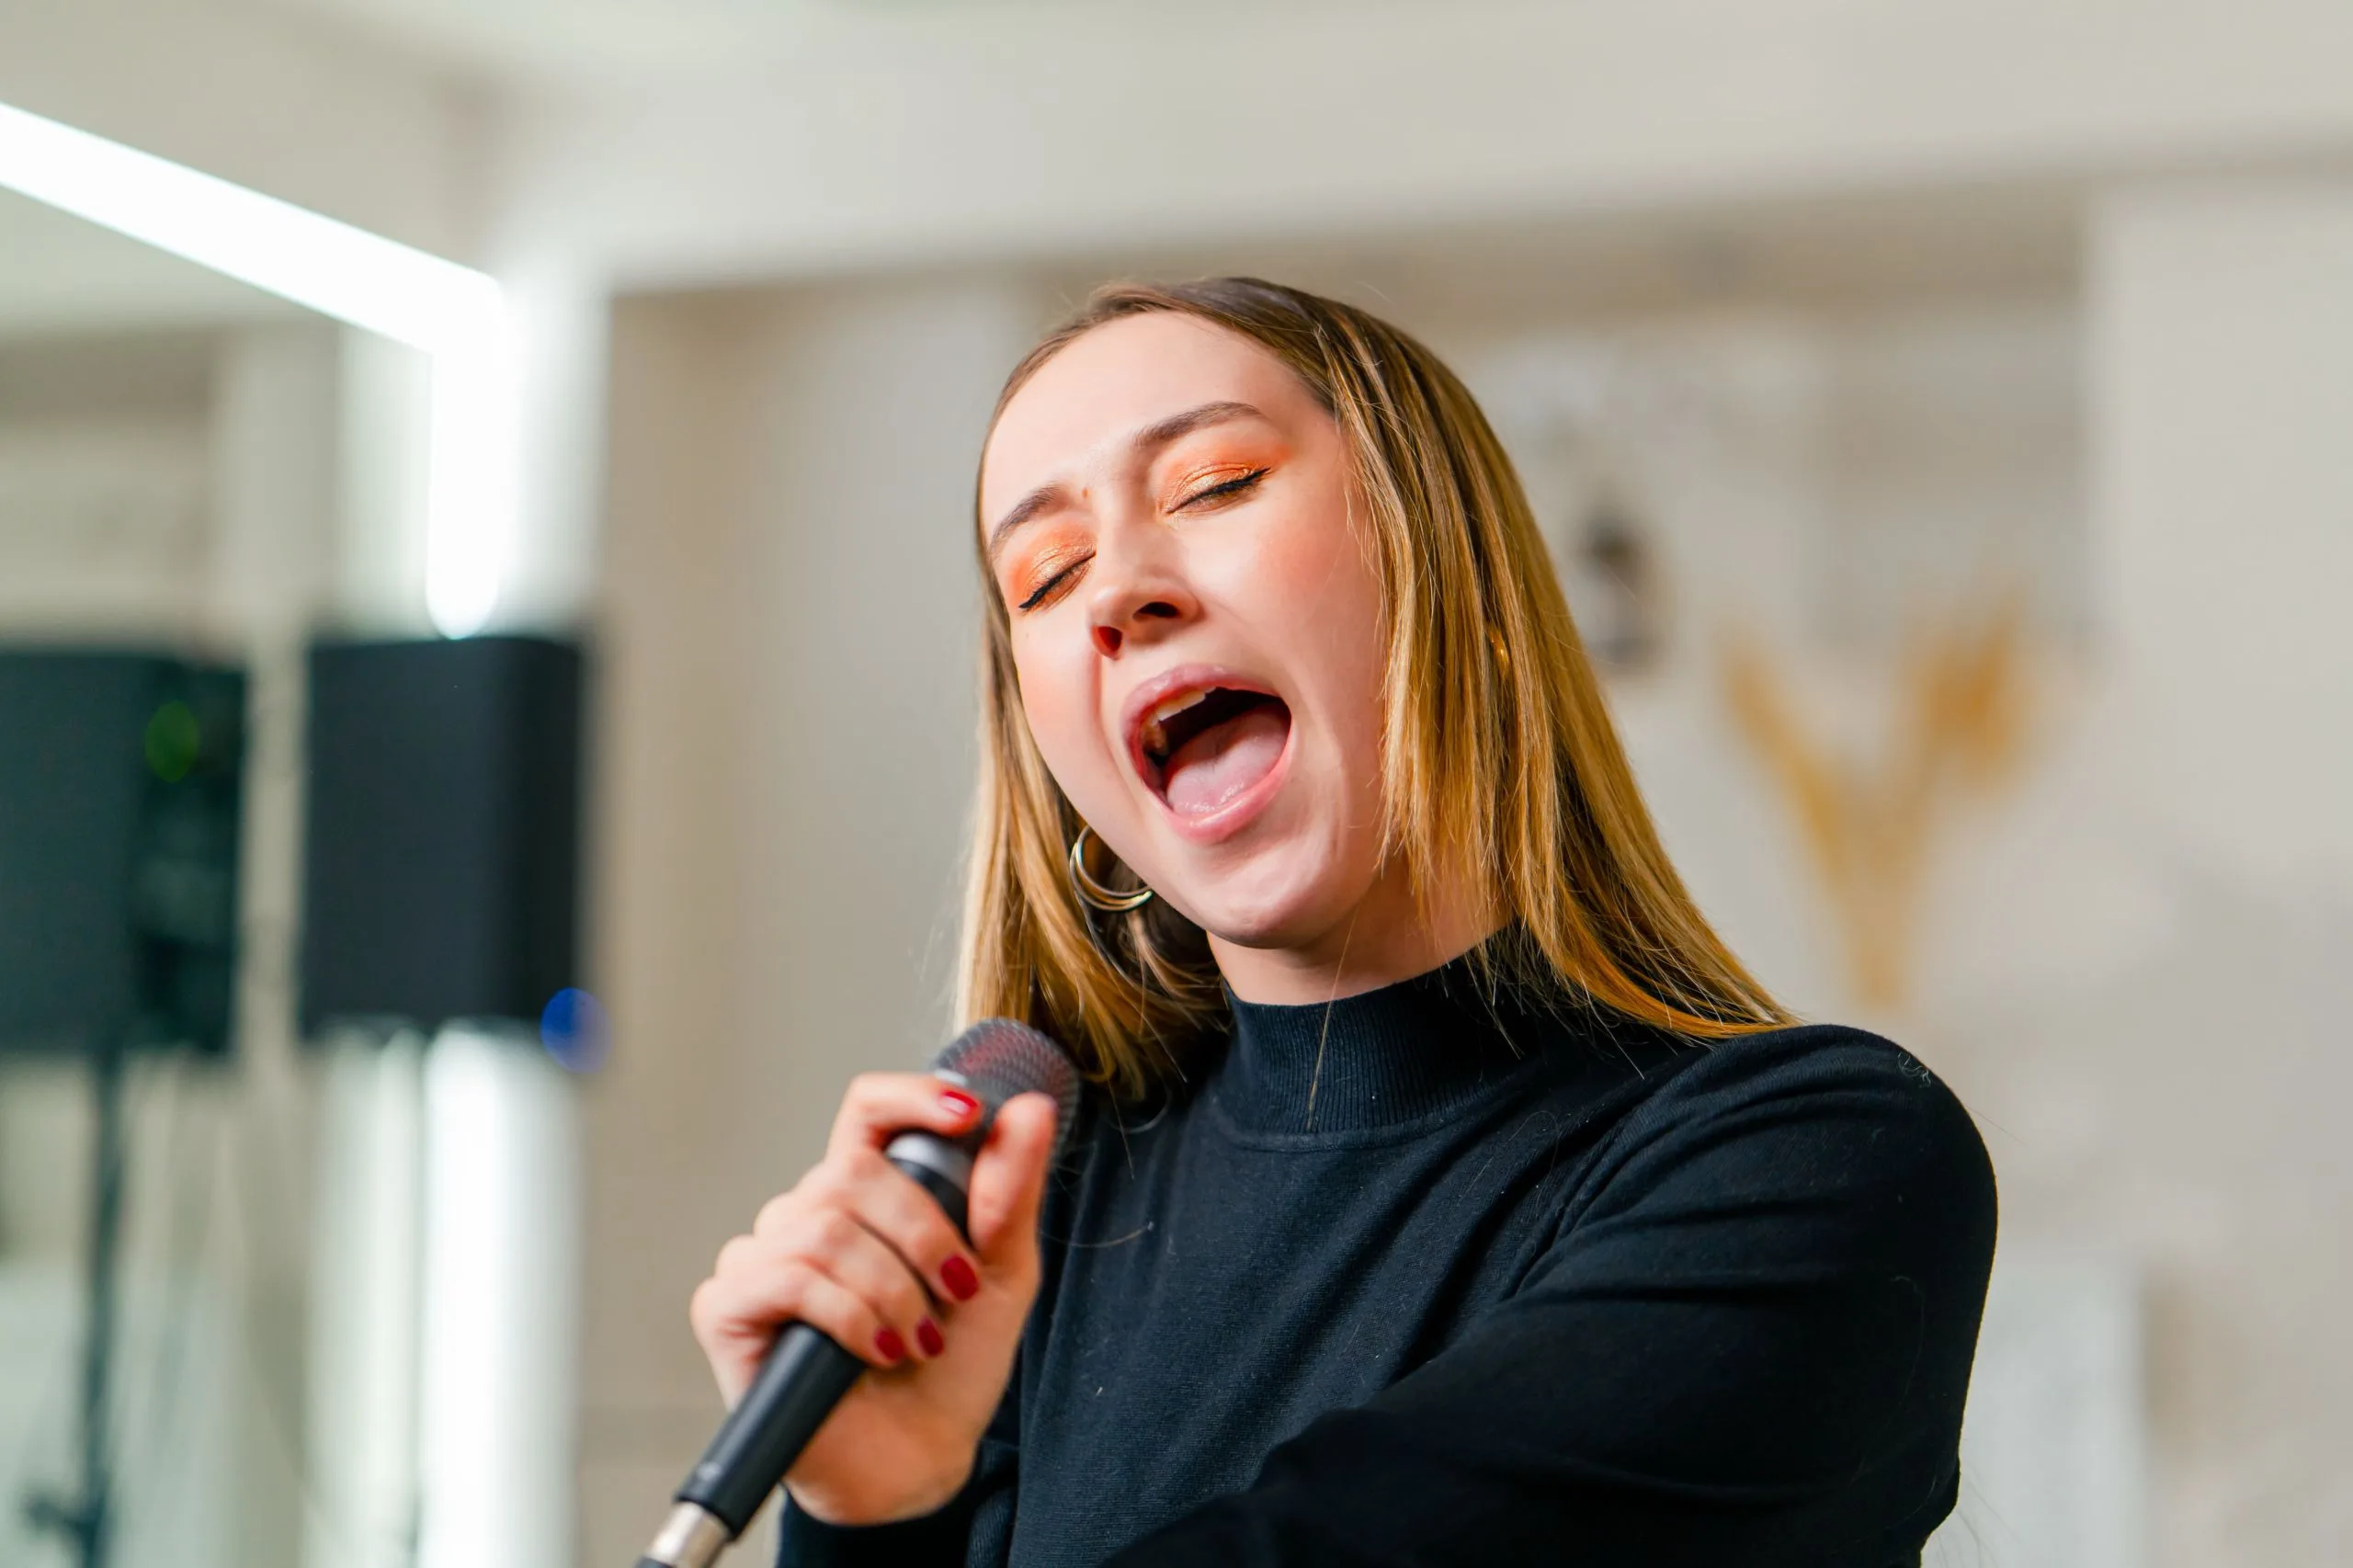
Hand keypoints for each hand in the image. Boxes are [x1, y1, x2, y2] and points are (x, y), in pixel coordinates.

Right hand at [689, 1073, 1060, 1525]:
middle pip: (852, 1170)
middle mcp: (805, 1217)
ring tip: (918, 1337)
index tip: (968, 1115)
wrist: (916, 1460)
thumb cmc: (949, 1368)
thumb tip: (1030, 1110)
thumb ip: (1008, 1192)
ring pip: (823, 1227)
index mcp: (864, 1196)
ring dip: (890, 1287)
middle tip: (957, 1288)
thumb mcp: (999, 1273)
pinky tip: (877, 1349)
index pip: (868, 1111)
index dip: (911, 1096)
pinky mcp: (727, 1308)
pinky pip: (786, 1278)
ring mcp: (760, 1260)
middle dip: (922, 1232)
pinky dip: (848, 1314)